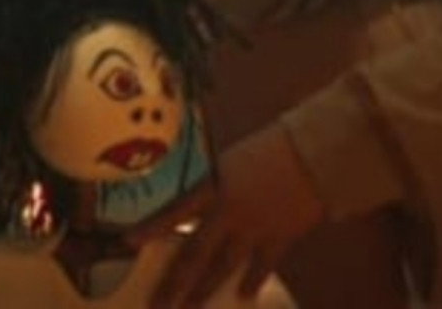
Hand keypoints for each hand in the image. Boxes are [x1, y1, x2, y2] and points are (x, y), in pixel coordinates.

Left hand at [128, 122, 325, 308]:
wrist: (315, 154)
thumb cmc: (273, 148)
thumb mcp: (234, 162)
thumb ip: (217, 187)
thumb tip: (202, 209)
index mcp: (215, 187)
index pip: (175, 211)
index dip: (151, 227)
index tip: (127, 243)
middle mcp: (229, 213)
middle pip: (195, 254)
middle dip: (175, 283)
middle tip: (158, 306)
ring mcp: (254, 229)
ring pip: (223, 267)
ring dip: (205, 289)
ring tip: (189, 307)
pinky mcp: (280, 239)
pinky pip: (261, 266)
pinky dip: (252, 280)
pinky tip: (244, 295)